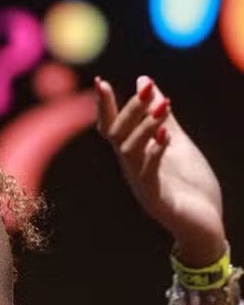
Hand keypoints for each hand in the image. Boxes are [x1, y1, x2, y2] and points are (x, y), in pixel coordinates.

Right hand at [95, 75, 225, 266]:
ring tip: (163, 106)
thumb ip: (160, 115)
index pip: (112, 127)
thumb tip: (145, 80)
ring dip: (144, 128)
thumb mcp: (176, 141)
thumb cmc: (188, 185)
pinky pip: (148, 175)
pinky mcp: (157, 200)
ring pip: (129, 152)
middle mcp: (132, 169)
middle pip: (118, 136)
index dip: (105, 107)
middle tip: (146, 87)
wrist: (204, 224)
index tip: (100, 81)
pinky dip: (155, 154)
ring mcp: (143, 185)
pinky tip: (165, 137)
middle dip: (130, 110)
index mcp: (134, 155)